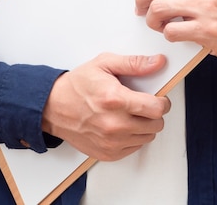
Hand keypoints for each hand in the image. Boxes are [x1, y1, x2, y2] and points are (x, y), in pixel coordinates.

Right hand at [42, 53, 170, 160]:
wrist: (53, 107)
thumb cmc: (77, 85)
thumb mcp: (104, 64)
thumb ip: (134, 63)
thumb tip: (157, 63)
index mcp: (115, 100)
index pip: (156, 109)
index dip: (162, 102)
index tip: (159, 98)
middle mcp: (114, 124)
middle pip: (155, 125)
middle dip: (154, 114)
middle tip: (144, 105)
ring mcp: (110, 142)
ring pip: (147, 138)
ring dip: (145, 126)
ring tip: (130, 114)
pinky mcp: (107, 153)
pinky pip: (134, 148)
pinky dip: (133, 137)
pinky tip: (122, 125)